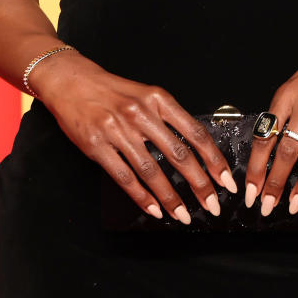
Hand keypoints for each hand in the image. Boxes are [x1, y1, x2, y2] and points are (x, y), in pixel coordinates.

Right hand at [28, 51, 236, 223]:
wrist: (71, 81)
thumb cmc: (112, 91)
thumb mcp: (146, 95)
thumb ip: (168, 118)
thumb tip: (195, 150)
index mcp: (158, 99)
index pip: (195, 133)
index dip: (214, 160)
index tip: (225, 180)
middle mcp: (141, 114)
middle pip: (179, 155)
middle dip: (199, 185)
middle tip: (212, 205)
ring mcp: (118, 131)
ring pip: (152, 171)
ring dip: (171, 198)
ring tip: (183, 215)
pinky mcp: (97, 146)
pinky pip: (125, 177)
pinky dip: (142, 197)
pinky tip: (154, 209)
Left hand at [243, 16, 297, 216]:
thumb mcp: (293, 85)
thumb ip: (281, 115)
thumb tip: (266, 152)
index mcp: (287, 95)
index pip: (265, 136)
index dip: (257, 167)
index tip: (251, 191)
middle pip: (287, 150)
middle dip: (275, 183)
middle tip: (267, 206)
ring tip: (293, 204)